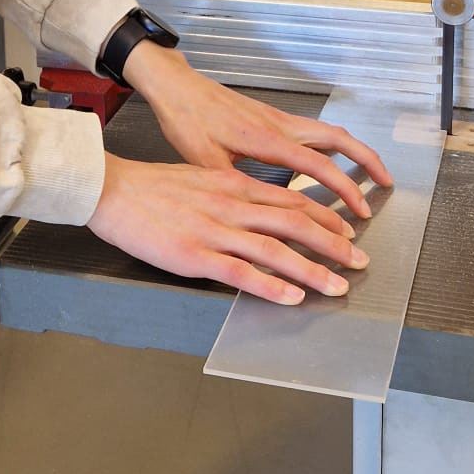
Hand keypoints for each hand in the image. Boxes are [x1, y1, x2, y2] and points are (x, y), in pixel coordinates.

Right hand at [88, 152, 368, 305]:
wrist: (113, 190)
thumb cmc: (153, 186)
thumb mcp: (201, 176)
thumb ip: (232, 191)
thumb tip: (259, 207)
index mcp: (235, 185)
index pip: (292, 200)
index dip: (326, 217)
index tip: (347, 231)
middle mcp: (233, 205)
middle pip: (296, 224)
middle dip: (334, 245)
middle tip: (360, 262)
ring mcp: (215, 231)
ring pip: (276, 251)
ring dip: (313, 270)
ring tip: (338, 286)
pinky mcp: (195, 255)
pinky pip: (242, 273)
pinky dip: (271, 286)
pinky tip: (292, 296)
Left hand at [122, 42, 392, 221]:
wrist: (177, 87)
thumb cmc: (187, 120)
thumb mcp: (203, 160)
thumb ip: (232, 186)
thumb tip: (253, 215)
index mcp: (266, 139)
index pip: (319, 165)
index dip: (345, 188)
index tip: (361, 211)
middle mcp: (279, 125)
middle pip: (338, 138)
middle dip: (367, 160)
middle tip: (386, 184)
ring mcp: (278, 118)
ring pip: (329, 130)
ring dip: (354, 150)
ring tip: (370, 171)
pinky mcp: (271, 117)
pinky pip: (314, 129)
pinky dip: (333, 143)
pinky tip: (332, 158)